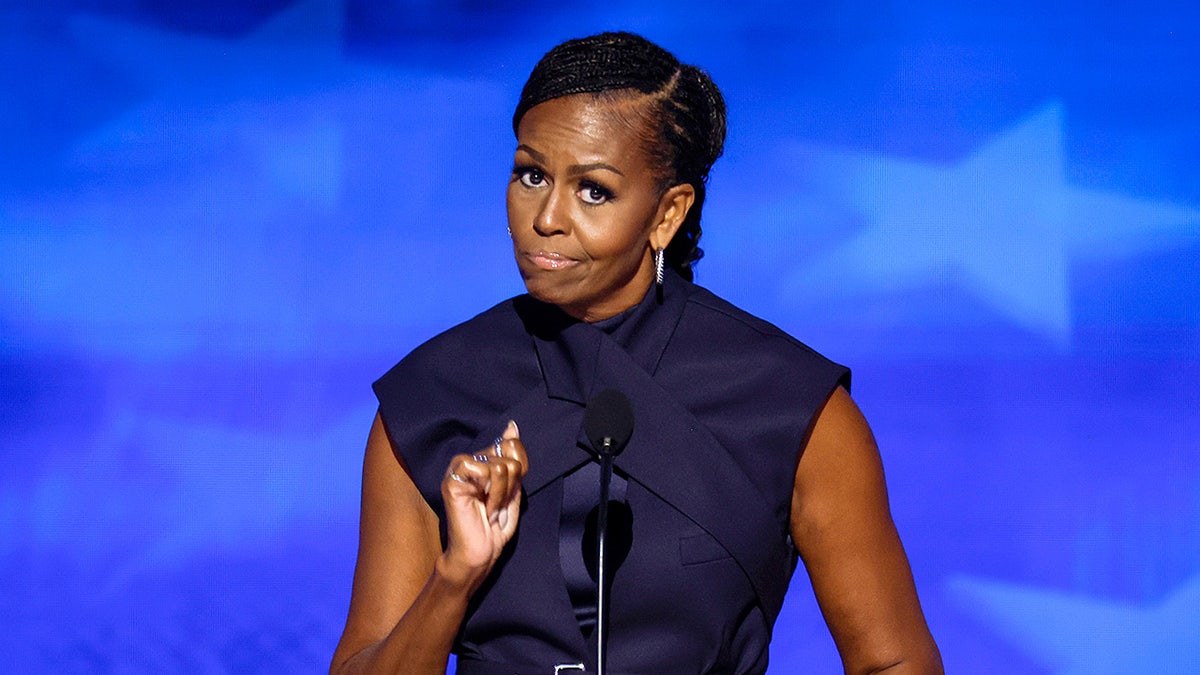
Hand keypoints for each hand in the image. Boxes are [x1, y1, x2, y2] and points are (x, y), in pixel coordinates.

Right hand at [438, 420, 527, 590]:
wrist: (480, 553)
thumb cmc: (495, 527)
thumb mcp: (513, 489)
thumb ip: (513, 458)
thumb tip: (512, 426)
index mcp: (485, 461)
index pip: (513, 445)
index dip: (521, 469)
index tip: (510, 492)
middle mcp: (471, 461)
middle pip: (509, 454)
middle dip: (512, 485)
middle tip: (498, 504)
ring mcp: (459, 469)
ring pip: (500, 466)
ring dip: (503, 494)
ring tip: (491, 508)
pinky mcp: (452, 480)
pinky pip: (484, 471)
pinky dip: (493, 494)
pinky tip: (484, 508)